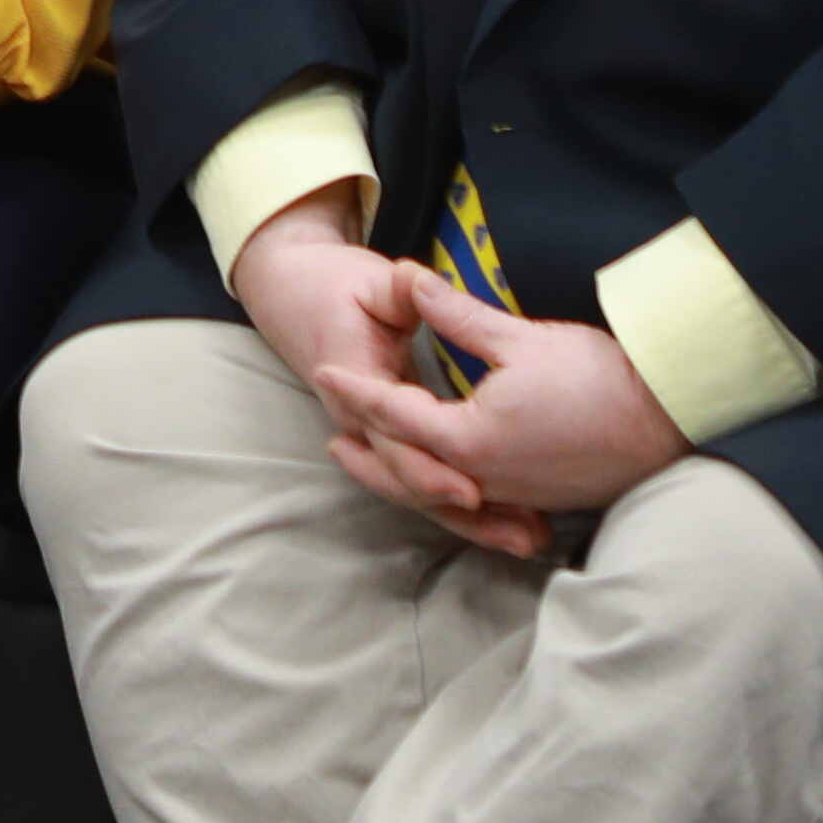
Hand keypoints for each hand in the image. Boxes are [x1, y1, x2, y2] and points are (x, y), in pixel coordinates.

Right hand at [232, 194, 545, 554]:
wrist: (292, 294)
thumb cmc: (333, 288)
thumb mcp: (371, 284)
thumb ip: (400, 290)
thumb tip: (416, 280)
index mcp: (360, 386)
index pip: (397, 441)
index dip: (434, 470)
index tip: (474, 493)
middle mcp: (362, 425)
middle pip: (415, 482)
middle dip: (469, 517)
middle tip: (523, 535)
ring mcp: (374, 438)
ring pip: (423, 493)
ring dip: (476, 523)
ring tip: (530, 543)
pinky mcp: (391, 441)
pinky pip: (425, 483)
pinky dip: (464, 508)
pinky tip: (511, 525)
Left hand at [305, 267, 694, 543]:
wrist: (671, 421)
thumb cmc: (599, 377)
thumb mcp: (519, 338)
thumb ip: (456, 314)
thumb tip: (410, 277)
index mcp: (470, 438)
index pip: (395, 413)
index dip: (355, 390)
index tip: (322, 372)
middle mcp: (484, 477)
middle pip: (408, 469)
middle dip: (369, 454)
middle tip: (332, 436)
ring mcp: (514, 494)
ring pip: (440, 491)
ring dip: (402, 475)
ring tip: (377, 459)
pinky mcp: (539, 499)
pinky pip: (477, 503)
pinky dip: (446, 491)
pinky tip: (446, 479)